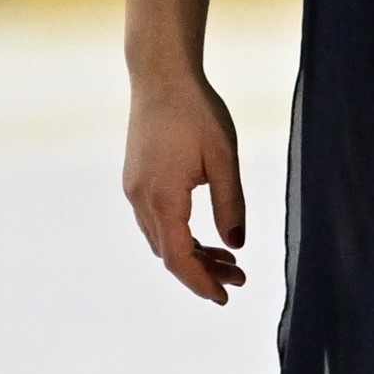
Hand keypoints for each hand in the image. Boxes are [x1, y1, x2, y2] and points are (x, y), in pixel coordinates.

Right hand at [122, 72, 247, 303]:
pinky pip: (154, 222)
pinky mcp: (135, 179)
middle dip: (202, 272)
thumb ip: (230, 204)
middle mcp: (141, 199)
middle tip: (239, 277)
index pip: (179, 258)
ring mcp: (134, 189)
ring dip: (190, 254)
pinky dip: (178, 236)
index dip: (201, 283)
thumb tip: (235, 245)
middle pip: (169, 254)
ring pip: (160, 239)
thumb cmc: (196, 111)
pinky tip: (202, 233)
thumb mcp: (224, 158)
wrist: (160, 76)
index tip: (225, 297)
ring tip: (227, 258)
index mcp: (163, 197)